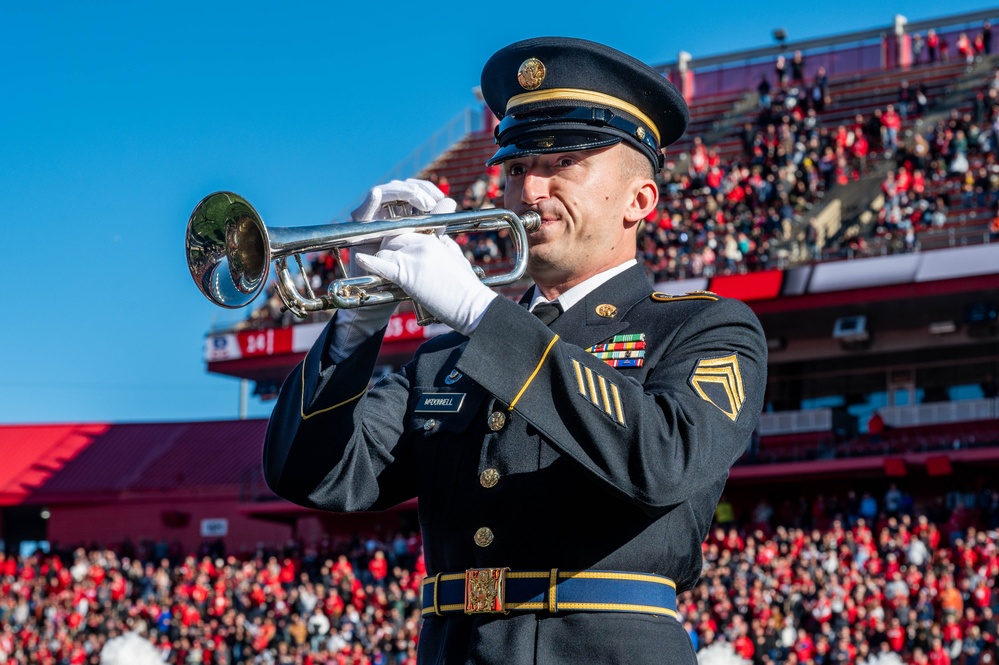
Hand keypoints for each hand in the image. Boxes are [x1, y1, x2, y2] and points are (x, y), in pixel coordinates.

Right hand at [333, 180, 455, 358]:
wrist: (384, 299)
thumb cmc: (408, 275)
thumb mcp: (425, 247)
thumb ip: (436, 225)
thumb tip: (451, 201)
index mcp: (402, 216)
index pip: (413, 190)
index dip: (427, 189)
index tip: (442, 198)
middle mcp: (385, 215)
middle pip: (399, 187)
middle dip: (417, 190)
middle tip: (432, 202)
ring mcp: (372, 220)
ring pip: (384, 192)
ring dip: (402, 192)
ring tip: (420, 202)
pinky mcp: (360, 230)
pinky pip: (364, 209)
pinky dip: (371, 200)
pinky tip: (378, 195)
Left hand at [354, 233, 496, 335]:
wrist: (472, 307)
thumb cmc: (467, 288)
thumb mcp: (457, 258)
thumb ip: (445, 245)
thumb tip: (439, 238)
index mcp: (434, 239)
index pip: (406, 231)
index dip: (397, 238)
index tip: (394, 246)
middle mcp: (422, 244)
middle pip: (392, 238)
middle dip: (387, 247)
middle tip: (385, 259)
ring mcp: (413, 258)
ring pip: (385, 249)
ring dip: (381, 258)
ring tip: (379, 267)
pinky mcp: (406, 276)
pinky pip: (381, 265)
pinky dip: (369, 262)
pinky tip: (360, 259)